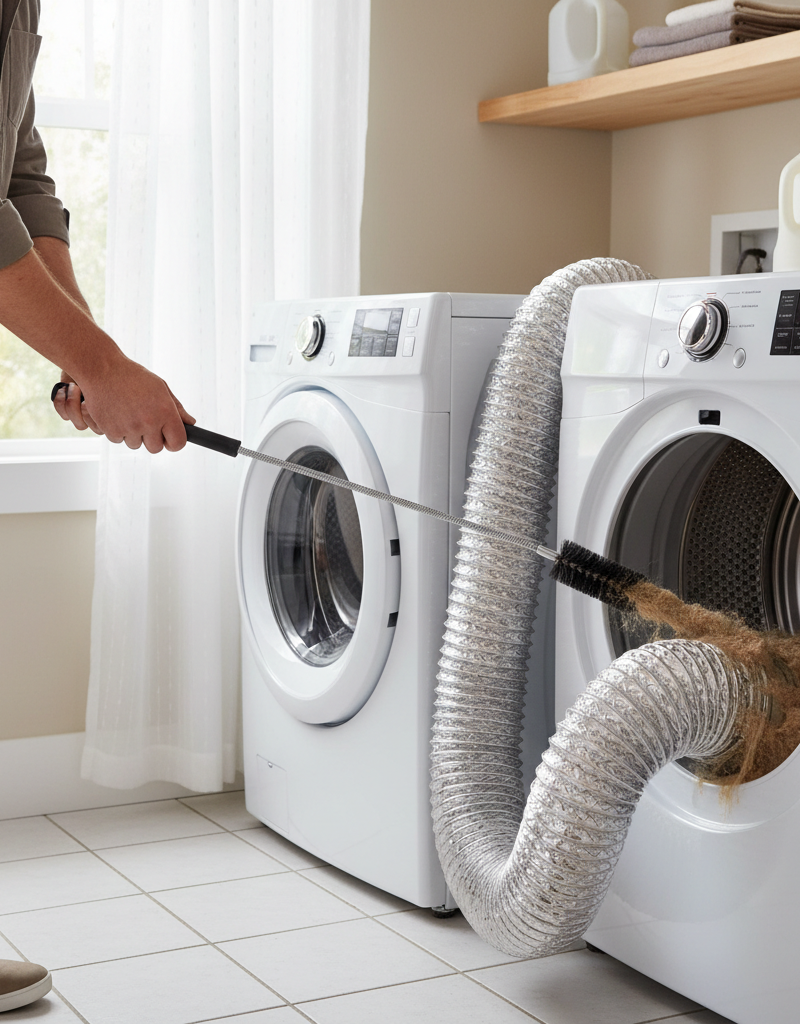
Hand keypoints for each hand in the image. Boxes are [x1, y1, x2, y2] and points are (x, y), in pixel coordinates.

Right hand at [53, 356, 194, 452]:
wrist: (101, 369)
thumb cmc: (132, 376)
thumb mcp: (160, 387)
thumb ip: (177, 408)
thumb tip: (190, 423)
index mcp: (165, 412)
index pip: (178, 443)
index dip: (174, 442)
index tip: (169, 438)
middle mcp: (149, 422)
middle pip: (156, 448)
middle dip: (152, 439)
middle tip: (145, 422)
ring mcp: (129, 428)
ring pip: (136, 444)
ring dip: (133, 434)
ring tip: (128, 413)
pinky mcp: (110, 430)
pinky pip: (118, 440)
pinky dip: (117, 430)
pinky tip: (115, 413)